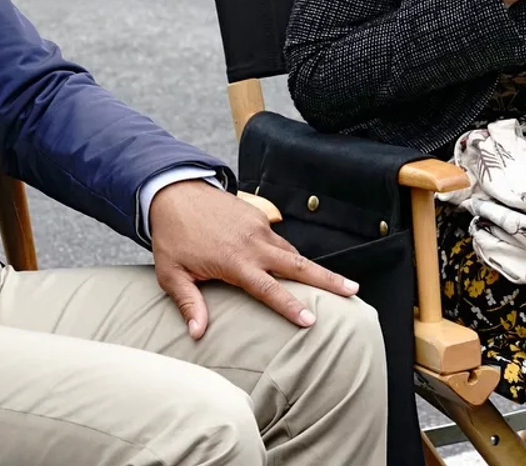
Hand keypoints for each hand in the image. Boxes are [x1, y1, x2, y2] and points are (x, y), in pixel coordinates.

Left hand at [149, 181, 357, 338]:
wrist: (173, 191)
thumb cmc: (172, 237)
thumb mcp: (172, 274)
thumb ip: (189, 304)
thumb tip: (197, 334)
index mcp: (234, 261)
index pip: (269, 289)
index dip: (291, 306)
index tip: (312, 320)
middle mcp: (253, 243)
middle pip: (298, 264)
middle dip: (328, 279)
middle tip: (353, 291)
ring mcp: (258, 227)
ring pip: (291, 252)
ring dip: (312, 269)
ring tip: (337, 284)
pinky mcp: (258, 216)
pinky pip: (279, 240)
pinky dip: (290, 255)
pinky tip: (295, 266)